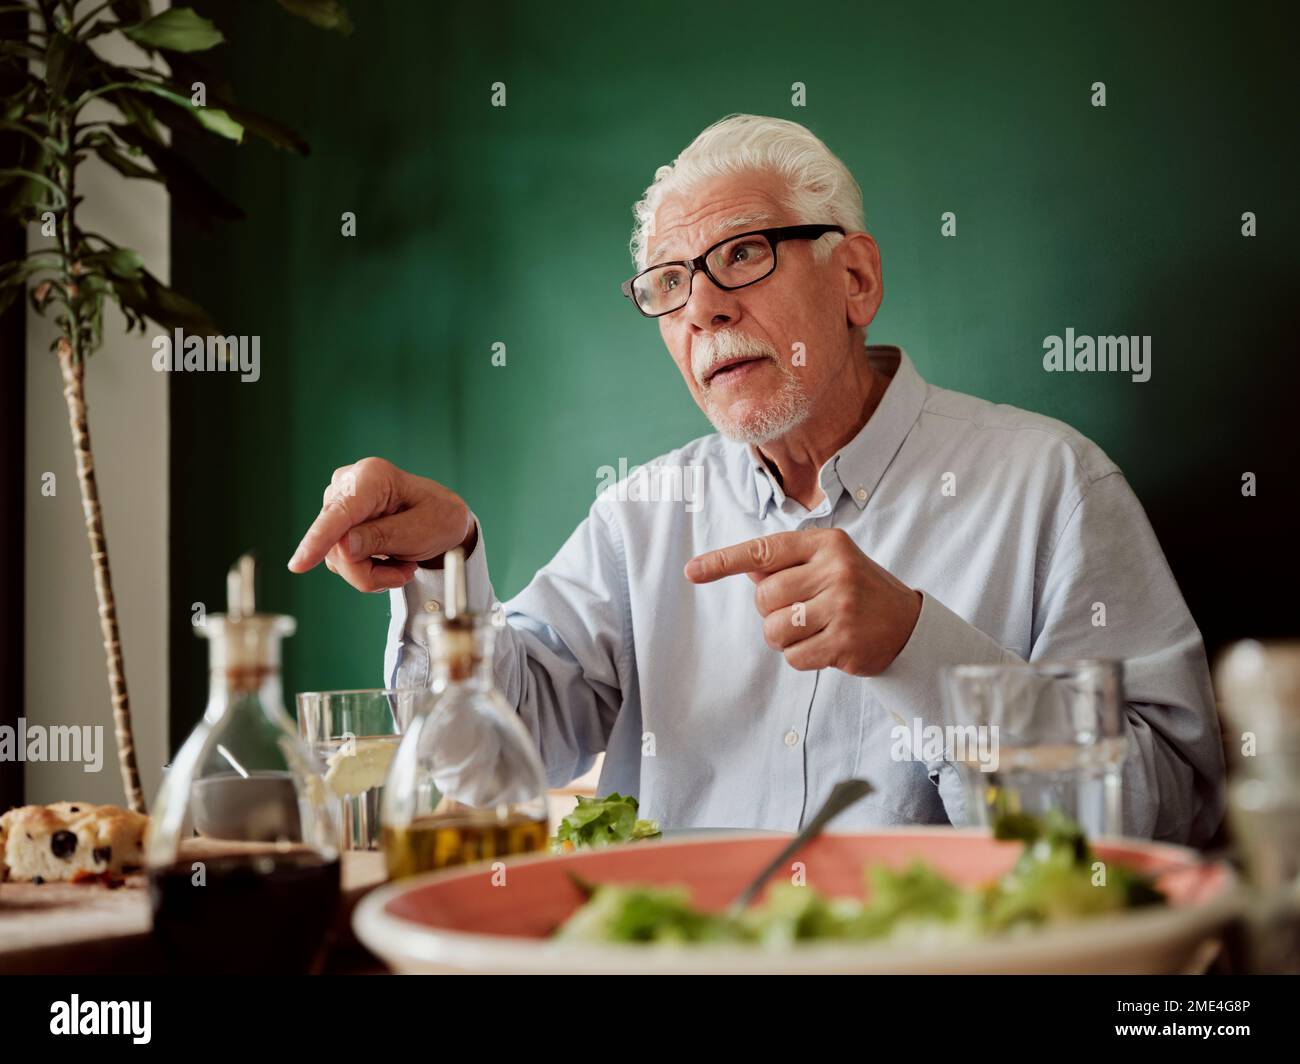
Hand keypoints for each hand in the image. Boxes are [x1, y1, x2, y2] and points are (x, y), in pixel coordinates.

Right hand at [287, 457, 475, 591]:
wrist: (441, 520)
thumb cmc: (438, 518)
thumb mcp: (422, 530)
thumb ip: (383, 537)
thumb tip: (343, 548)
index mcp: (373, 477)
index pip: (341, 513)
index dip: (320, 540)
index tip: (299, 565)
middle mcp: (347, 486)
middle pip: (338, 544)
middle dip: (369, 571)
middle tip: (405, 571)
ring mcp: (338, 506)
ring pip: (337, 558)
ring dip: (372, 573)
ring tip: (403, 562)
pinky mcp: (335, 526)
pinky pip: (341, 561)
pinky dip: (368, 571)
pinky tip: (389, 560)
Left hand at [684, 528, 921, 675]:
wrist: (908, 625)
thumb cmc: (857, 591)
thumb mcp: (827, 564)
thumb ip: (786, 564)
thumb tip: (744, 567)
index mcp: (826, 544)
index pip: (764, 550)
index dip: (723, 561)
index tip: (692, 571)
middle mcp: (835, 570)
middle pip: (764, 597)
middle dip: (772, 611)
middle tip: (802, 610)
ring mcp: (842, 607)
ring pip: (774, 630)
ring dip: (784, 637)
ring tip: (813, 630)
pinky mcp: (845, 642)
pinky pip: (793, 657)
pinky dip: (800, 657)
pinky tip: (824, 646)